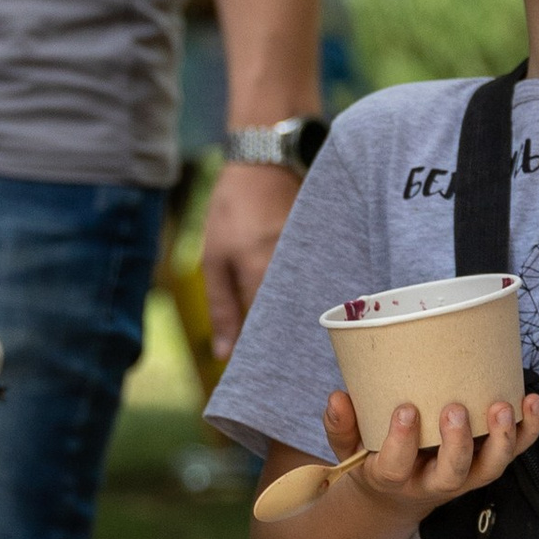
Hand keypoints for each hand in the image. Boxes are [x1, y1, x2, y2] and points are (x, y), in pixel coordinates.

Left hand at [203, 161, 300, 356]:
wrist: (264, 163)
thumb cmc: (231, 211)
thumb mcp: (214, 258)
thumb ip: (221, 307)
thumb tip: (224, 353)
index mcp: (260, 275)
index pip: (265, 331)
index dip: (262, 353)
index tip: (262, 375)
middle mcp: (292, 270)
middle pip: (292, 321)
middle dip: (286, 343)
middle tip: (285, 366)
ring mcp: (312, 258)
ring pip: (307, 303)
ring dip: (300, 320)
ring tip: (298, 339)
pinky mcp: (325, 248)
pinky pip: (318, 283)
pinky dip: (311, 296)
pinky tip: (310, 306)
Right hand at [321, 387, 538, 521]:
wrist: (399, 493)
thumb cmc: (371, 458)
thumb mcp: (347, 447)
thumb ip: (341, 425)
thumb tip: (338, 397)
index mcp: (392, 478)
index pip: (394, 468)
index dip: (400, 442)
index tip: (405, 410)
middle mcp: (432, 483)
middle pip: (451, 475)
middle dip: (457, 444)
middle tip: (456, 409)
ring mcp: (464, 476)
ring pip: (488, 469)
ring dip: (500, 440)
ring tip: (502, 406)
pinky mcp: (485, 463)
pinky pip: (513, 452)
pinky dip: (527, 430)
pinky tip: (530, 401)